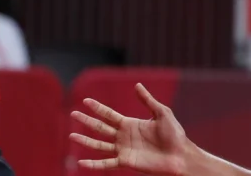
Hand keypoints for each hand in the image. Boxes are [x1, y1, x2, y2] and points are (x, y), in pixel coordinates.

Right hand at [71, 83, 191, 174]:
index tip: (85, 100)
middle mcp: (124, 136)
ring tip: (71, 136)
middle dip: (86, 121)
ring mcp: (123, 150)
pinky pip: (106, 163)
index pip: (109, 114)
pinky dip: (93, 164)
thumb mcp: (162, 113)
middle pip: (100, 127)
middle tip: (73, 114)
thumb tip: (137, 85)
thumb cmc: (174, 134)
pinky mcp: (126, 162)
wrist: (180, 154)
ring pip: (99, 145)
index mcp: (130, 124)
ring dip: (85, 141)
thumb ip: (148, 100)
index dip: (97, 108)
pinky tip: (81, 163)